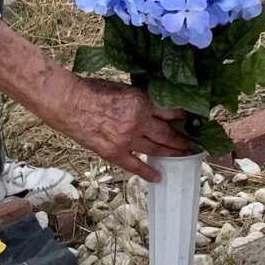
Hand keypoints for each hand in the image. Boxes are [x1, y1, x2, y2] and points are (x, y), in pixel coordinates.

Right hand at [0, 19, 199, 182]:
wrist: (67, 102)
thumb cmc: (92, 90)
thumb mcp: (123, 87)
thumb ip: (141, 99)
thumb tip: (157, 107)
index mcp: (142, 100)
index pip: (172, 111)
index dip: (186, 117)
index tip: (196, 121)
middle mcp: (139, 120)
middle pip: (169, 133)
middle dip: (185, 139)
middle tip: (197, 144)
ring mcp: (127, 138)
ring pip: (158, 149)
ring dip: (174, 153)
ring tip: (187, 155)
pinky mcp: (114, 152)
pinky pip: (136, 165)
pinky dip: (148, 171)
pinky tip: (159, 176)